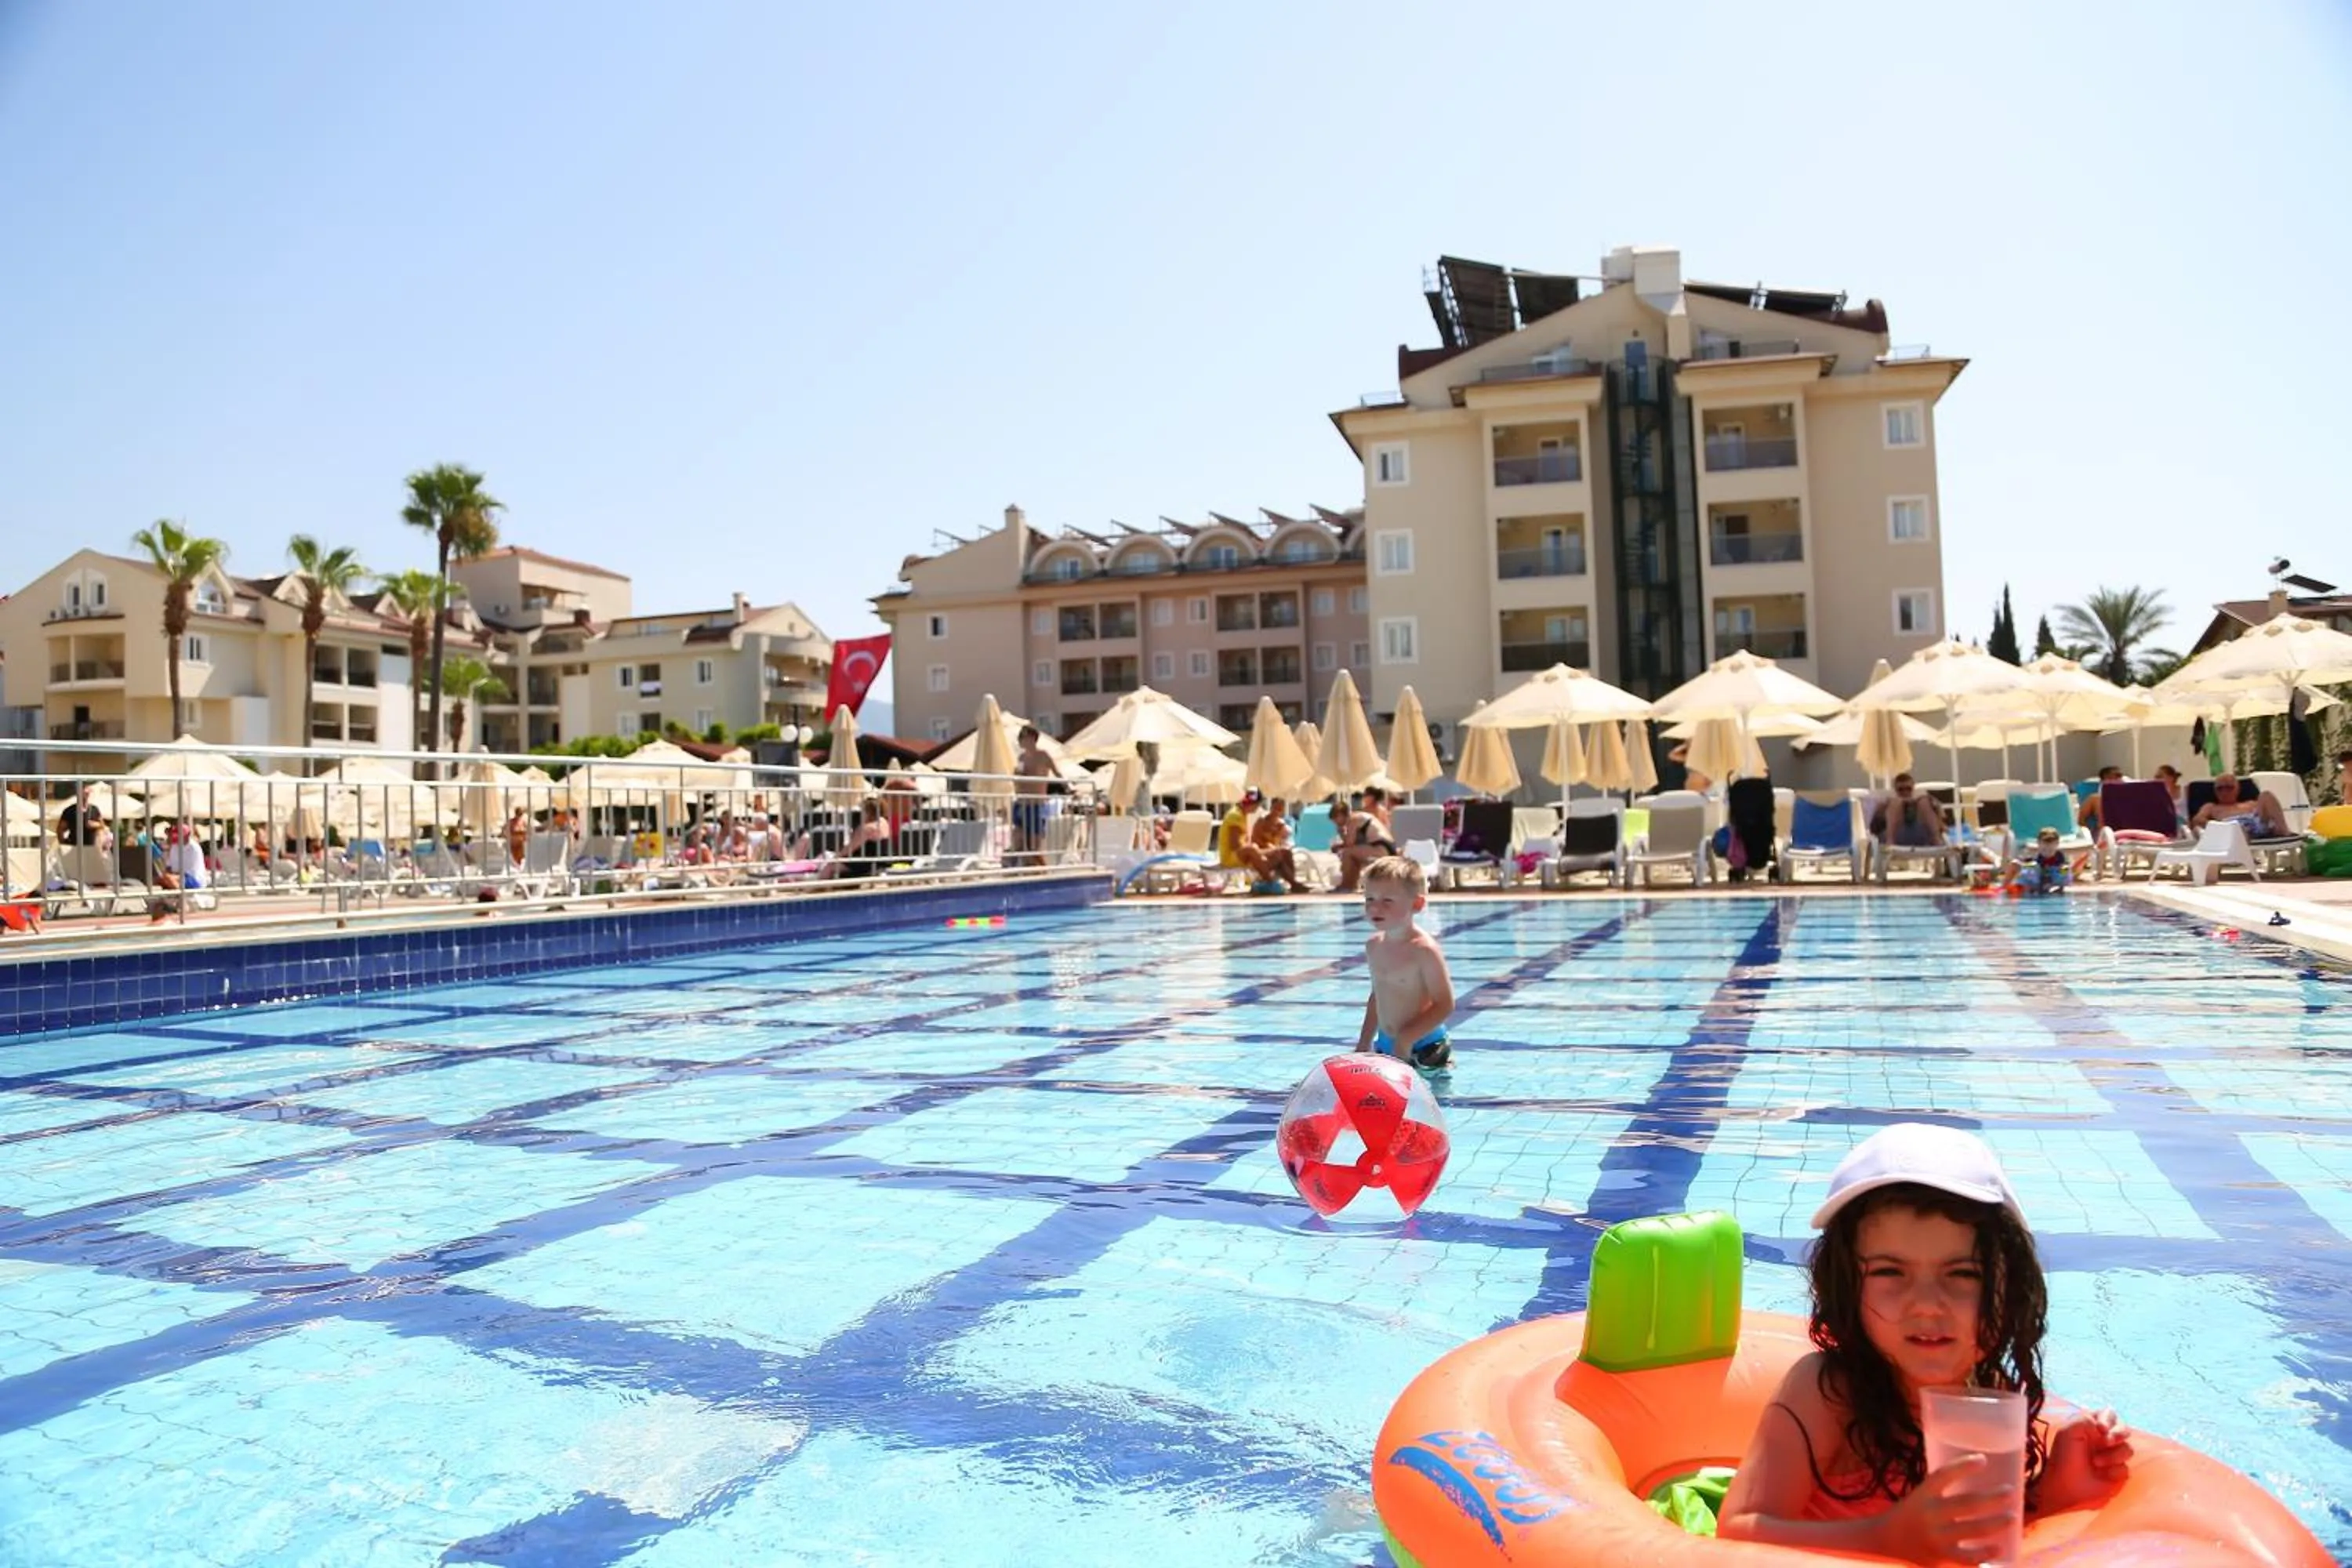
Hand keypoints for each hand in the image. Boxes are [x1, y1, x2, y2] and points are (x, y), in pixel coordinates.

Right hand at [1878, 1454, 2017, 1566]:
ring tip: (2012, 1517)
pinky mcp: (1940, 1559)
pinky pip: (1969, 1558)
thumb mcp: (1920, 1497)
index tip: (1983, 1460)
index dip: (1964, 1466)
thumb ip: (1943, 1492)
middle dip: (1994, 1497)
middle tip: (2010, 1491)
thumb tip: (1981, 1488)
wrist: (1884, 1541)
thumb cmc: (1910, 1515)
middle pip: (1968, 1503)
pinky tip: (1999, 1548)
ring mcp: (1935, 1539)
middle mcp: (1928, 1515)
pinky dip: (1986, 1553)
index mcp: (1922, 1495)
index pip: (1944, 1475)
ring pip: (1974, 1530)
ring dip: (1997, 1523)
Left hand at [2039, 1408, 2131, 1510]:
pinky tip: (2102, 1475)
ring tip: (2096, 1463)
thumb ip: (2086, 1419)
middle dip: (2119, 1434)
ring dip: (2112, 1456)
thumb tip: (2104, 1426)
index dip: (2109, 1419)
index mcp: (2091, 1427)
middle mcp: (2104, 1440)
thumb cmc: (2064, 1456)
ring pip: (2127, 1449)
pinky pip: (2125, 1469)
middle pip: (2124, 1430)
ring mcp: (2112, 1457)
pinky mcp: (2117, 1474)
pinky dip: (2114, 1472)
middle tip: (2108, 1441)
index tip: (2101, 1428)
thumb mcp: (2069, 1431)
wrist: (2065, 1486)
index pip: (2109, 1414)